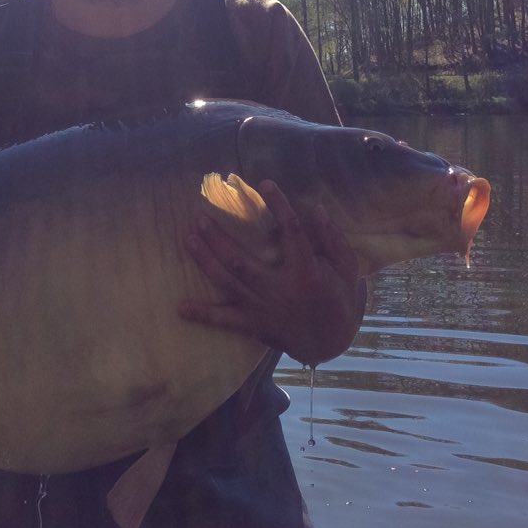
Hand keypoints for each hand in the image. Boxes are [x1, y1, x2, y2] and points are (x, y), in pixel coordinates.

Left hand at [180, 180, 364, 365]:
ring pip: (229, 284)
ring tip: (188, 239)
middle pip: (242, 262)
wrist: (329, 343)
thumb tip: (315, 209)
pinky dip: (203, 315)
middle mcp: (280, 290)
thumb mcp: (346, 269)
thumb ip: (333, 239)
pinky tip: (181, 308)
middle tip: (199, 217)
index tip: (265, 183)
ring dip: (206, 262)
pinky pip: (225, 321)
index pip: (292, 233)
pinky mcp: (253, 324)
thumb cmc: (337, 298)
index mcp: (307, 272)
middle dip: (218, 240)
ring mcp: (263, 308)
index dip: (279, 207)